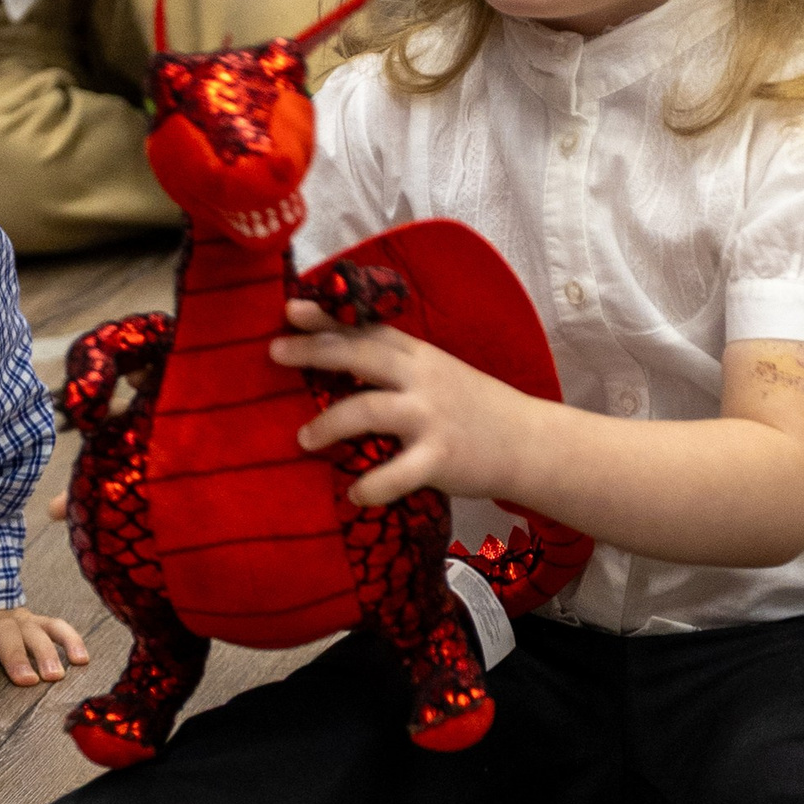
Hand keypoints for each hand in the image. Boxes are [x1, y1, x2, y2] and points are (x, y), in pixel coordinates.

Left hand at [0, 603, 90, 683]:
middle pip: (7, 634)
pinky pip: (55, 625)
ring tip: (56, 676)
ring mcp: (15, 618)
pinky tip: (82, 659)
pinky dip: (70, 639)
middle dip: (17, 656)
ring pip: (34, 631)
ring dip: (47, 652)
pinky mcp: (31, 620)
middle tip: (28, 681)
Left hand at [270, 298, 537, 508]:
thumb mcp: (436, 374)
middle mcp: (422, 380)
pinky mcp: (441, 458)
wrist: (528, 442)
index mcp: (419, 357)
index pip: (367, 328)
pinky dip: (372, 485)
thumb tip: (336, 362)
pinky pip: (398, 472)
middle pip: (361, 355)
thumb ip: (395, 368)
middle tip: (275, 352)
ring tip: (302, 438)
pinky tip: (354, 494)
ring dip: (329, 423)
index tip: (290, 309)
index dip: (328, 317)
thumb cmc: (473, 408)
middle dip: (315, 351)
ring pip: (369, 410)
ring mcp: (431, 417)